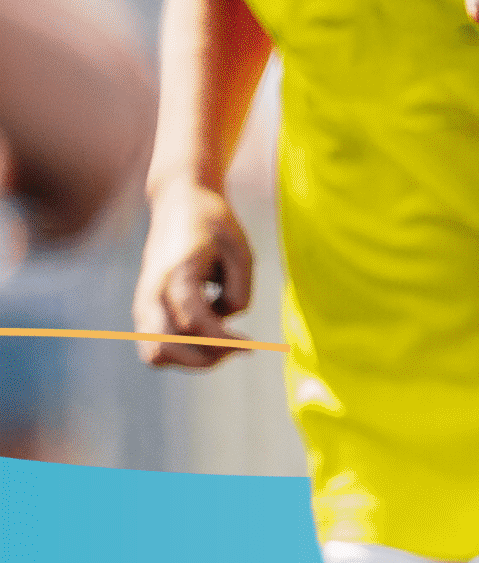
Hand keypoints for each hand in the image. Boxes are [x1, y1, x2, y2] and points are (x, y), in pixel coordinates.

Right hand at [132, 181, 253, 367]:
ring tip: (220, 344)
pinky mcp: (143, 308)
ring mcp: (143, 301)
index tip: (250, 344)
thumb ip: (239, 292)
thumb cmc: (215, 226)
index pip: (195, 324)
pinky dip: (181, 355)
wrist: (178, 203)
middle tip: (236, 345)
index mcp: (177, 272)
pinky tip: (206, 338)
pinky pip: (154, 349)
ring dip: (193, 360)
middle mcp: (152, 289)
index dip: (226, 343)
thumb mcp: (242, 253)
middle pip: (169, 348)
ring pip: (156, 355)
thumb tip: (224, 321)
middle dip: (209, 357)